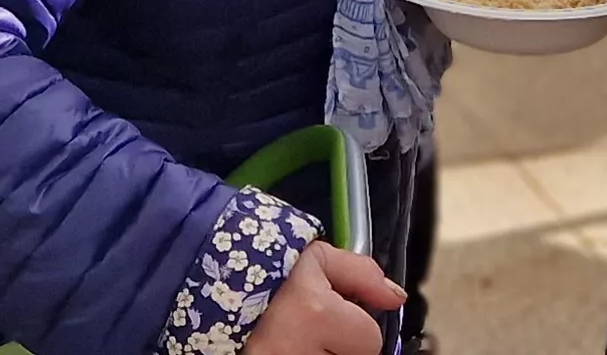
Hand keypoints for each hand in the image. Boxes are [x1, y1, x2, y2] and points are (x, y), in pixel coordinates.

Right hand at [245, 242, 403, 354]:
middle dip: (340, 347)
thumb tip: (395, 297)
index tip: (329, 316)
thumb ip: (360, 272)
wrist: (211, 296)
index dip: (354, 327)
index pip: (369, 339)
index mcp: (313, 313)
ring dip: (323, 354)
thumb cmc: (264, 278)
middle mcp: (297, 351)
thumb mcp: (313, 260)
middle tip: (311, 330)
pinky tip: (292, 348)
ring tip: (299, 341)